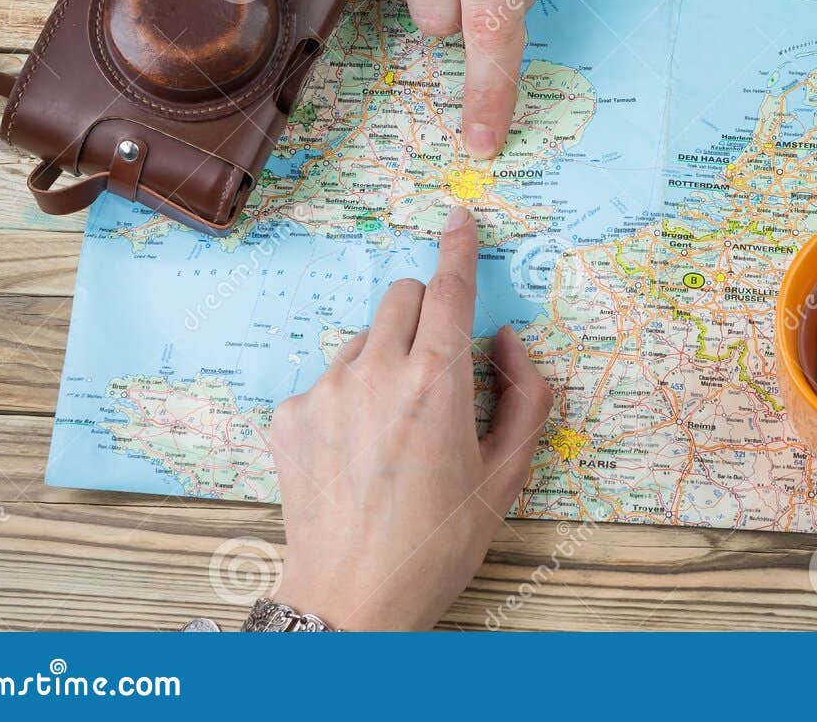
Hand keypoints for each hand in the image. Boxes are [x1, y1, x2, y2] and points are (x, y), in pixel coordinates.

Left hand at [269, 207, 552, 629]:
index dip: (457, 247)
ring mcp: (325, 392)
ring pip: (365, 337)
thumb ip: (527, 397)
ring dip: (387, 358)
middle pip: (402, 296)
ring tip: (396, 428)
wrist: (351, 598)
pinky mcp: (289, 415)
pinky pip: (329, 379)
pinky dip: (350, 397)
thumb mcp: (507, 476)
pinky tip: (358, 450)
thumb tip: (505, 343)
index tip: (459, 218)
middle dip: (426, 312)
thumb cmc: (437, 543)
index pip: (449, 288)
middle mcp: (376, 374)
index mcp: (437, 383)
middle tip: (440, 365)